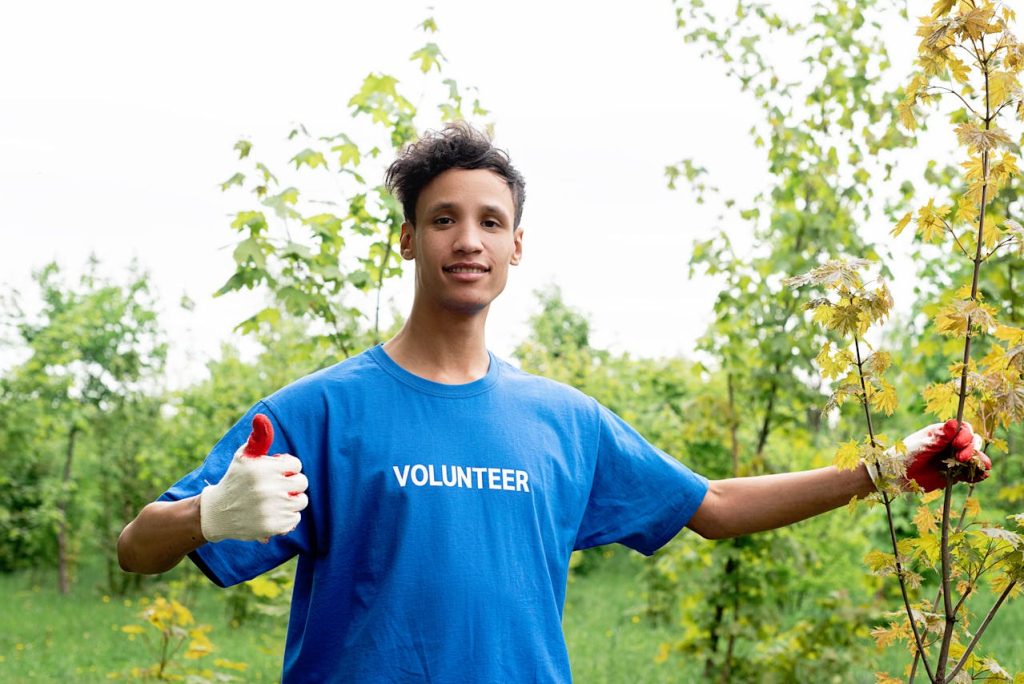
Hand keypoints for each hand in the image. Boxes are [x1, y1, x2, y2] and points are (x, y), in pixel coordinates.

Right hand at [199, 414, 308, 542]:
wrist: (217, 514)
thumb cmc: (235, 480)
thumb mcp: (243, 457)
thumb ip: (257, 438)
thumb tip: (261, 417)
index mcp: (262, 469)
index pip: (296, 465)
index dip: (287, 469)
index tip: (277, 473)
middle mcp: (267, 489)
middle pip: (302, 482)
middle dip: (291, 484)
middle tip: (278, 487)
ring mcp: (271, 509)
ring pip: (301, 501)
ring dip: (291, 500)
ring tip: (276, 501)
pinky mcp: (273, 526)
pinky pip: (295, 519)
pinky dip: (287, 517)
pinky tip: (273, 514)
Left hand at [871, 420, 991, 492]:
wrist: (896, 475)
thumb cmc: (905, 455)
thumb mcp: (922, 445)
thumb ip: (940, 437)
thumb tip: (954, 422)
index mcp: (943, 432)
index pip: (963, 429)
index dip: (965, 435)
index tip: (958, 444)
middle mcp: (950, 444)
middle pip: (972, 442)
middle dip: (972, 449)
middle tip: (962, 458)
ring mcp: (953, 458)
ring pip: (974, 457)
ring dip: (979, 461)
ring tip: (983, 468)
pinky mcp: (954, 473)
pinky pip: (969, 473)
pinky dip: (976, 474)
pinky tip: (981, 476)